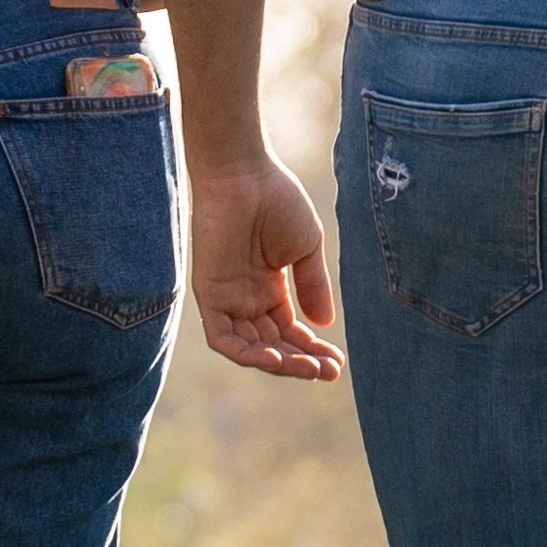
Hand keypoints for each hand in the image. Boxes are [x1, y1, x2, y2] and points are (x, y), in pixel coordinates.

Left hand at [194, 154, 342, 381]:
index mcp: (269, 289)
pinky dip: (247, 355)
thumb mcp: (306, 249)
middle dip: (301, 362)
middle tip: (328, 372)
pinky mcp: (208, 294)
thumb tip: (325, 324)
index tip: (338, 364)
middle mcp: (246, 299)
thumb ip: (313, 286)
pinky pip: (222, 338)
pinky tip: (276, 360)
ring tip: (308, 369)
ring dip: (279, 364)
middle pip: (273, 346)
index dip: (312, 350)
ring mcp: (227, 298)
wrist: (246, 175)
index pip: (289, 332)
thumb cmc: (277, 201)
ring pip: (250, 349)